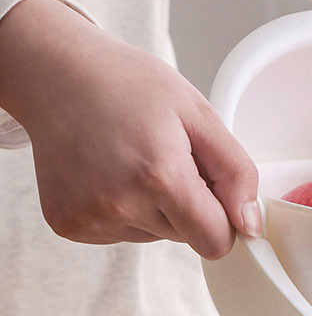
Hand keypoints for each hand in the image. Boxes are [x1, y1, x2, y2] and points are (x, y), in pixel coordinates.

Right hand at [0, 0, 260, 258]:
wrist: (57, 74)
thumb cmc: (130, 86)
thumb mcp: (200, 114)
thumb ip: (237, 173)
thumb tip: (250, 226)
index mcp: (159, 176)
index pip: (216, 241)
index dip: (224, 217)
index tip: (214, 188)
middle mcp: (119, 206)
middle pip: (188, 238)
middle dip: (190, 205)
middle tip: (168, 157)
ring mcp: (89, 219)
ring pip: (156, 236)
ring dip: (157, 207)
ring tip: (135, 160)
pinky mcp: (68, 225)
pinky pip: (122, 234)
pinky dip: (127, 210)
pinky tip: (111, 172)